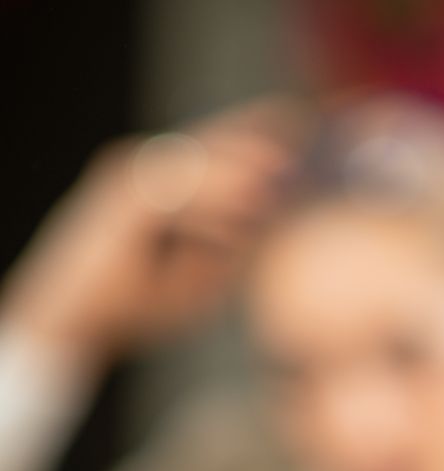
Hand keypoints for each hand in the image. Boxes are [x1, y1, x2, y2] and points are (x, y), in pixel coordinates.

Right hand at [0, 100, 300, 367]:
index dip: (255, 127)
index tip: (300, 118)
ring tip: (282, 168)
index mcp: (164, 180)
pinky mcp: (119, 203)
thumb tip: (283, 223)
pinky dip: (210, 205)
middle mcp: (144, 169)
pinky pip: (172, 194)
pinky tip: (245, 217)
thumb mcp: (206, 273)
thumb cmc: (143, 300)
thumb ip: (238, 244)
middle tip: (300, 125)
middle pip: (206, 140)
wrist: (83, 319)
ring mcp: (128, 180)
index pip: (215, 144)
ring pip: (191, 162)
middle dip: (254, 134)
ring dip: (238, 166)